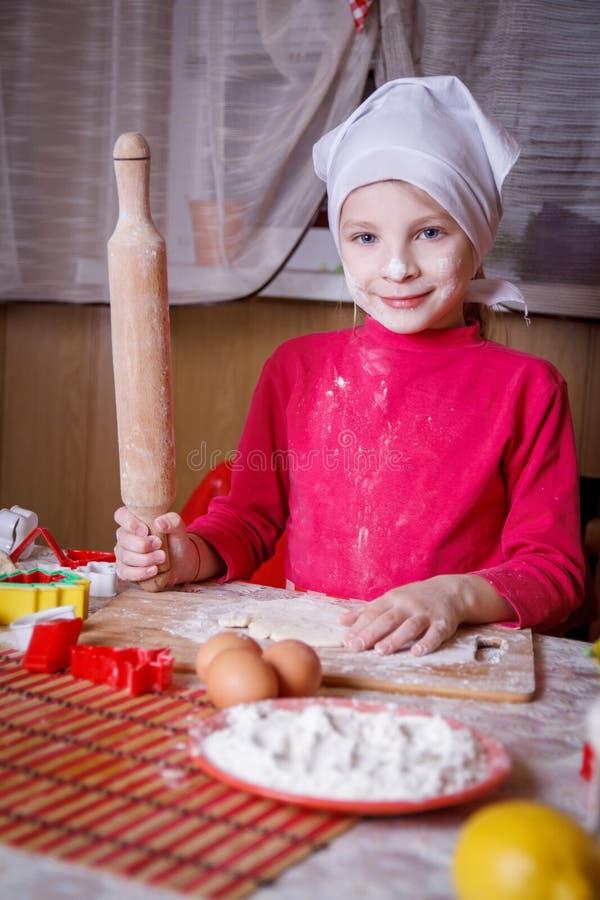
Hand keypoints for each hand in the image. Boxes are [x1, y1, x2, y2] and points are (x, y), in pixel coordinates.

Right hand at [114, 507, 216, 587]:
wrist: (180, 563)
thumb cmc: (175, 542)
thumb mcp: (179, 529)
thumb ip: (172, 521)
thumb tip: (159, 522)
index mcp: (135, 521)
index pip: (121, 516)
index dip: (129, 523)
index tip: (145, 531)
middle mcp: (125, 536)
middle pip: (124, 539)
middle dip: (142, 545)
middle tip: (159, 545)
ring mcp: (123, 554)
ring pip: (125, 557)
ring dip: (145, 559)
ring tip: (162, 558)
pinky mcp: (125, 570)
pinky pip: (125, 573)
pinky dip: (140, 572)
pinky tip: (154, 570)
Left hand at [340, 574, 513, 656]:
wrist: (450, 590)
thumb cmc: (414, 598)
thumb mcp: (390, 599)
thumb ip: (367, 611)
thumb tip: (341, 621)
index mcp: (393, 599)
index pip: (373, 613)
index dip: (359, 626)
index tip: (346, 641)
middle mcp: (408, 605)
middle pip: (387, 619)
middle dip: (371, 633)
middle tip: (356, 646)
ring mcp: (426, 614)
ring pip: (409, 627)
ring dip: (395, 639)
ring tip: (380, 651)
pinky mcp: (443, 623)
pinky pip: (435, 634)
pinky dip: (426, 643)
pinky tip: (416, 653)